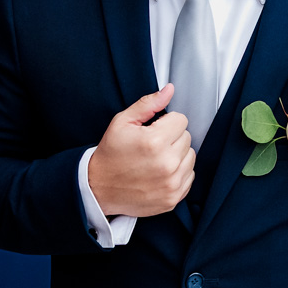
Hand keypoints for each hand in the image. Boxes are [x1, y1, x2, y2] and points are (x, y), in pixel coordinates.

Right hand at [88, 85, 194, 216]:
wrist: (97, 189)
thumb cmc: (110, 154)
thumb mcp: (123, 122)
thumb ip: (148, 104)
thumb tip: (169, 90)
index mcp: (154, 142)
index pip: (181, 120)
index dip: (166, 122)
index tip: (153, 130)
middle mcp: (166, 163)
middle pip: (187, 137)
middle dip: (172, 138)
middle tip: (152, 145)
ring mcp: (171, 183)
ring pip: (190, 156)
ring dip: (177, 155)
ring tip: (156, 159)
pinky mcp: (173, 198)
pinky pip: (190, 175)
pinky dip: (179, 173)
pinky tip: (160, 173)